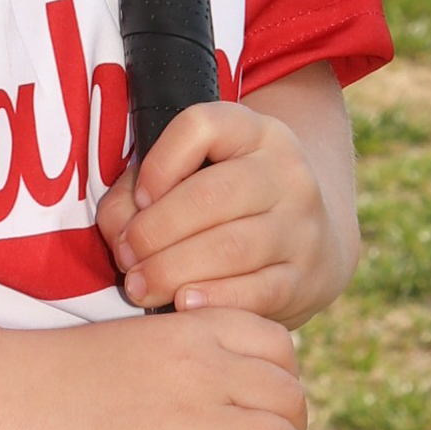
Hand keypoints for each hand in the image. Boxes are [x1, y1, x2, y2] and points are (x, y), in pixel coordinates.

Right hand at [0, 307, 306, 429]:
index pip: (280, 348)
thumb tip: (207, 405)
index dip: (286, 383)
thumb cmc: (53, 376)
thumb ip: (177, 362)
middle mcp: (202, 368)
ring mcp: (191, 420)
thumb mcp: (132, 343)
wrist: (1, 399)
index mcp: (191, 330)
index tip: (270, 410)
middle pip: (291, 400)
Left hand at [97, 85, 356, 330]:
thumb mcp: (192, 176)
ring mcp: (302, 226)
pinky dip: (215, 298)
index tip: (138, 197)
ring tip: (140, 286)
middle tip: (126, 257)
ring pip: (232, 247)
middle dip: (155, 231)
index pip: (202, 126)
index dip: (159, 163)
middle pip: (211, 195)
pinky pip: (260, 290)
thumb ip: (139, 190)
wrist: (312, 245)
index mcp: (254, 132)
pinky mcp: (308, 277)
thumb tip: (118, 229)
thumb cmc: (228, 207)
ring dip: (173, 270)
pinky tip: (183, 304)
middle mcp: (286, 172)